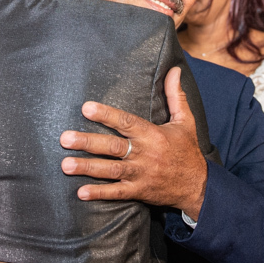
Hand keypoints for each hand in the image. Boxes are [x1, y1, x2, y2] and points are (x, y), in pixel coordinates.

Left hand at [60, 66, 208, 218]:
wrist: (198, 185)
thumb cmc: (188, 150)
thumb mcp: (185, 121)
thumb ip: (175, 95)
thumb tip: (174, 69)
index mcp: (152, 134)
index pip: (126, 122)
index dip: (106, 115)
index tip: (86, 108)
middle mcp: (144, 154)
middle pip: (113, 147)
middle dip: (88, 142)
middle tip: (65, 138)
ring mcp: (141, 174)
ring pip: (111, 170)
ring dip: (88, 168)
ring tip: (65, 165)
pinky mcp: (139, 192)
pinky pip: (117, 193)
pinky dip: (100, 193)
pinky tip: (81, 192)